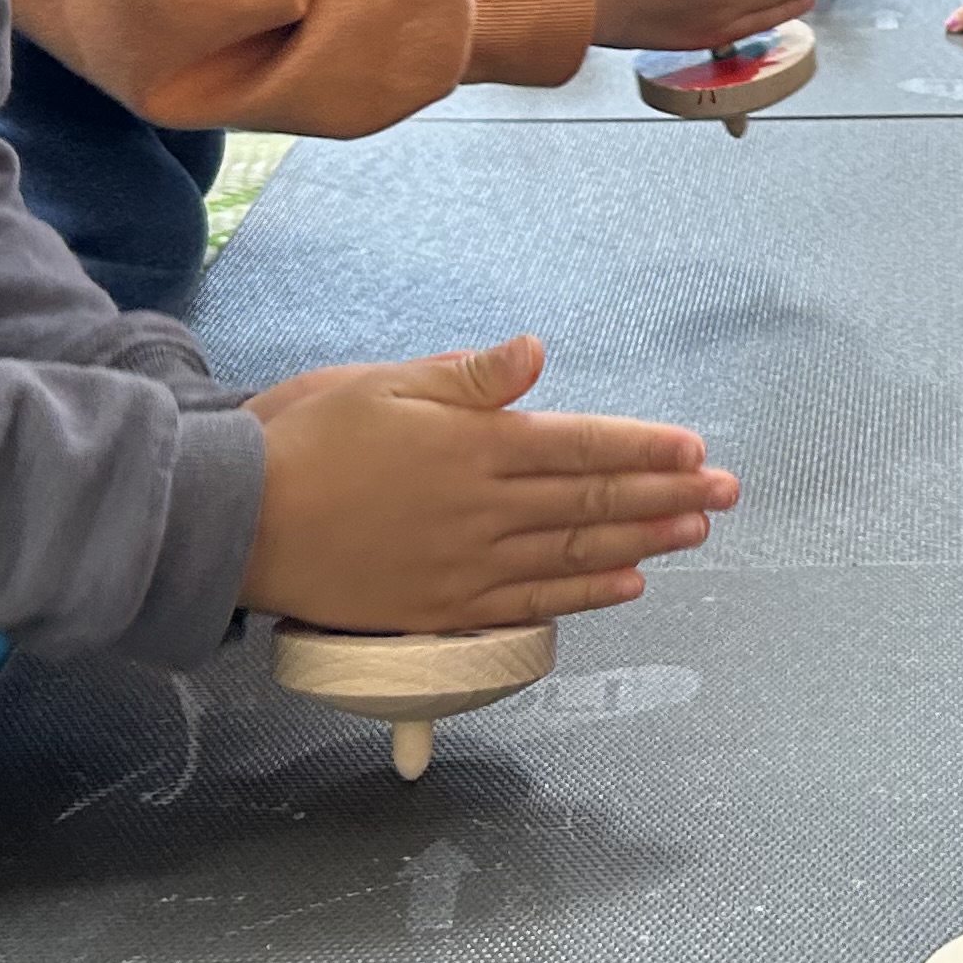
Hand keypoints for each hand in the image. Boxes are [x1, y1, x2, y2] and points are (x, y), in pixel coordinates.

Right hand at [239, 334, 737, 631]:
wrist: (236, 521)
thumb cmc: (305, 439)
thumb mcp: (384, 384)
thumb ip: (468, 379)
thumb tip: (534, 354)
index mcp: (473, 446)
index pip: (581, 446)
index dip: (644, 448)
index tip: (695, 448)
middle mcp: (483, 509)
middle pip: (592, 503)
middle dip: (667, 494)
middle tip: (726, 492)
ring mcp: (467, 565)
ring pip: (575, 554)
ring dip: (643, 542)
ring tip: (696, 532)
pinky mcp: (444, 607)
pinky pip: (533, 604)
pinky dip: (586, 594)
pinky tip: (627, 584)